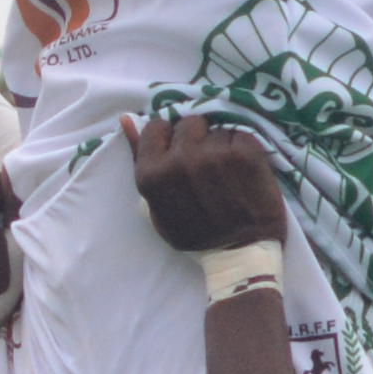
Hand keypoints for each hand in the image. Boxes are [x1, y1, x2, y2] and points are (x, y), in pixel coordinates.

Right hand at [132, 113, 288, 254]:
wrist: (240, 255)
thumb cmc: (196, 234)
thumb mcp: (157, 204)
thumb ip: (140, 160)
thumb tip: (126, 118)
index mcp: (152, 173)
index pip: (157, 128)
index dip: (170, 138)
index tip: (181, 153)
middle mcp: (181, 160)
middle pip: (189, 123)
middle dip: (197, 139)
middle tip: (207, 164)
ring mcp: (215, 155)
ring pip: (217, 130)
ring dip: (222, 146)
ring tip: (227, 173)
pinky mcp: (246, 154)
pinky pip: (241, 136)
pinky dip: (244, 150)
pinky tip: (244, 173)